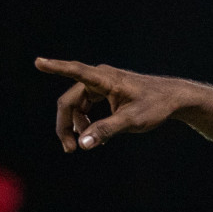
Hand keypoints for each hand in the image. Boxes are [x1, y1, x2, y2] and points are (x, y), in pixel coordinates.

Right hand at [35, 58, 189, 152]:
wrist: (173, 98)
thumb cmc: (155, 106)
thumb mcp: (131, 121)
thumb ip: (106, 131)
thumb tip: (82, 144)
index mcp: (104, 79)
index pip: (75, 71)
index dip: (55, 68)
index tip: (38, 62)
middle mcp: (99, 77)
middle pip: (70, 100)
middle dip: (66, 124)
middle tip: (70, 149)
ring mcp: (101, 83)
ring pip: (77, 105)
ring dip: (77, 125)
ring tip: (85, 144)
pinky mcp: (105, 90)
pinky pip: (87, 105)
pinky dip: (87, 121)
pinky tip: (94, 136)